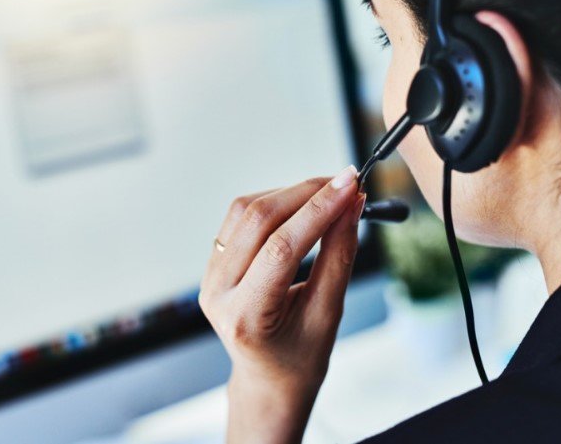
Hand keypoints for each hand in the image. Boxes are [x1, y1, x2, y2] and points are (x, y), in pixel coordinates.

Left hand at [199, 166, 364, 443]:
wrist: (269, 377)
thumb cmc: (301, 356)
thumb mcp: (328, 313)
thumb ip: (339, 256)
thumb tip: (351, 205)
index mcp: (245, 317)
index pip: (281, 249)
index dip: (319, 211)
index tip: (351, 185)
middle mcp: (218, 292)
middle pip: (259, 220)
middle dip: (306, 194)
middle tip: (347, 182)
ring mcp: (210, 276)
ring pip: (246, 211)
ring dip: (290, 193)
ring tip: (328, 193)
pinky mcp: (214, 262)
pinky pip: (240, 217)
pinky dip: (274, 202)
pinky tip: (302, 205)